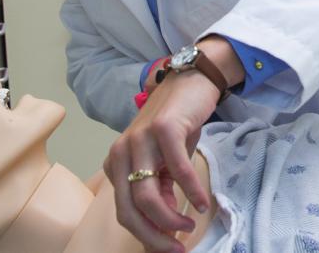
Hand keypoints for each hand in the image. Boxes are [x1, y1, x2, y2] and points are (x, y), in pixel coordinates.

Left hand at [104, 69, 219, 251]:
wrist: (190, 82)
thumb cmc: (177, 124)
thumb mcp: (165, 163)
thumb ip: (161, 191)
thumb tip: (167, 225)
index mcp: (116, 163)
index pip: (124, 210)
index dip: (146, 235)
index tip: (168, 248)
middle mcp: (120, 152)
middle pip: (130, 208)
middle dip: (154, 235)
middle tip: (177, 248)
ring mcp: (139, 140)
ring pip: (147, 195)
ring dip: (170, 219)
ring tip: (188, 226)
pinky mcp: (163, 129)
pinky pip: (176, 170)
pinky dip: (190, 191)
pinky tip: (201, 202)